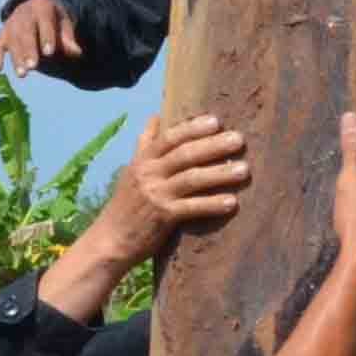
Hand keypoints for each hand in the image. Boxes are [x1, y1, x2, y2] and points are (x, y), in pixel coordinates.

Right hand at [0, 0, 83, 79]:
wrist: (34, 5)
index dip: (46, 37)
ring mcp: (11, 23)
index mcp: (42, 7)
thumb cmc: (53, 19)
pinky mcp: (3, 33)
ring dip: (16, 57)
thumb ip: (68, 38)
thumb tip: (76, 52)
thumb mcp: (63, 23)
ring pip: (12, 40)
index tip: (49, 53)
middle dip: (29, 50)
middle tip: (33, 66)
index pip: (44, 22)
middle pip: (25, 32)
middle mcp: (24, 14)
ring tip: (22, 74)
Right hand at [90, 114, 248, 261]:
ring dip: (220, 173)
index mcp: (143, 160)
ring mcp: (156, 195)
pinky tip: (233, 202)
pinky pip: (192, 207)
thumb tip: (155, 116)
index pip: (170, 138)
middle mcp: (149, 174)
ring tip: (244, 170)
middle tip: (239, 139)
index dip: (193, 128)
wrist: (111, 240)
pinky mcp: (163, 217)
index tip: (216, 121)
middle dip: (214, 146)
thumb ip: (145, 144)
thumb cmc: (126, 204)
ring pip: (192, 179)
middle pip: (185, 154)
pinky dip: (213, 204)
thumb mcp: (132, 170)